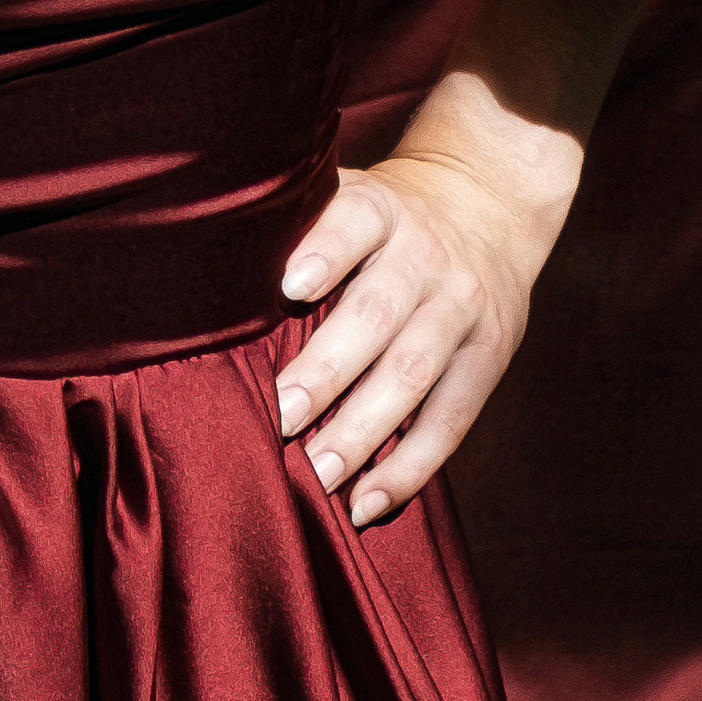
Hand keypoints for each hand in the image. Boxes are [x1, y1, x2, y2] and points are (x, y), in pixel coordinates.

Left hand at [274, 145, 549, 530]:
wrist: (488, 207)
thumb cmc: (385, 221)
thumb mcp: (350, 197)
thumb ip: (298, 228)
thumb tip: (212, 274)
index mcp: (382, 211)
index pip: (355, 223)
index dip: (325, 252)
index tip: (287, 287)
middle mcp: (425, 258)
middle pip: (378, 314)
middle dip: (328, 370)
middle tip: (282, 417)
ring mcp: (462, 310)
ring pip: (412, 374)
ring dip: (362, 431)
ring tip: (317, 474)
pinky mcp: (488, 358)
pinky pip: (450, 420)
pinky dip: (408, 468)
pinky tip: (365, 503)